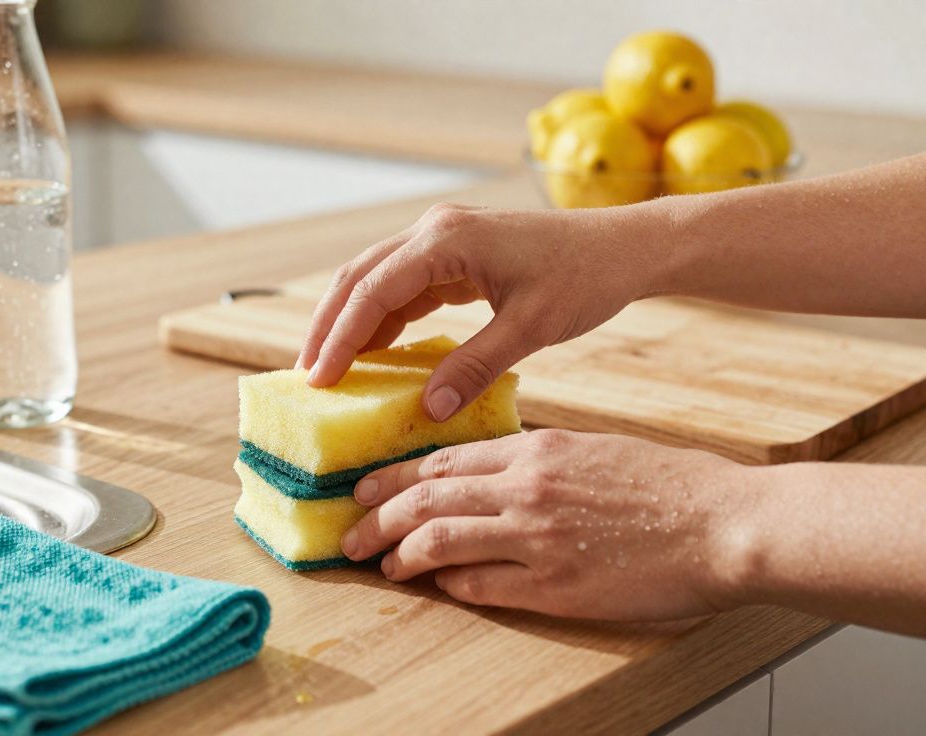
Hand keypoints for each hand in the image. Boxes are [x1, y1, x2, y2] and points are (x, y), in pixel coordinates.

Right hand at [297, 203, 661, 420]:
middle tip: (307, 379)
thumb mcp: (532, 327)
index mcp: (446, 240)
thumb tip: (430, 409)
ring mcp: (440, 240)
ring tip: (328, 370)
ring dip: (349, 322)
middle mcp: (433, 231)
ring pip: (373, 279)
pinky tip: (373, 354)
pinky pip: (401, 286)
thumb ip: (476, 366)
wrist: (624, 247)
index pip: (373, 291)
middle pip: (358, 277)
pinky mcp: (452, 255)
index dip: (341, 337)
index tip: (319, 381)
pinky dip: (380, 319)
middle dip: (328, 327)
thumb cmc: (585, 278)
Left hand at [339, 429, 755, 620]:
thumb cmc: (669, 485)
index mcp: (537, 450)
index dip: (396, 477)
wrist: (725, 523)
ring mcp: (538, 538)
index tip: (366, 489)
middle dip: (377, 517)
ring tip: (382, 565)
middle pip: (426, 499)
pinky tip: (441, 587)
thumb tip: (492, 474)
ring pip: (440, 540)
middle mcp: (527, 488)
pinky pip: (482, 586)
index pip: (443, 461)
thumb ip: (539, 461)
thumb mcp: (594, 450)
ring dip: (402, 554)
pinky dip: (452, 586)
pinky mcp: (557, 587)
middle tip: (350, 533)